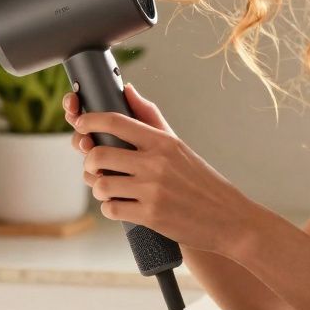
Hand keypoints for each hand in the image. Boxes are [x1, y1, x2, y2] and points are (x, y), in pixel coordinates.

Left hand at [63, 83, 263, 256]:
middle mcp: (156, 163)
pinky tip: (120, 206)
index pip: (116, 121)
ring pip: (101, 185)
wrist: (229, 219)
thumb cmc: (201, 181)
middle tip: (94, 166)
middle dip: (89, 161)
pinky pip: (111, 209)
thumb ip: (150, 117)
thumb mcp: (178, 146)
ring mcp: (152, 191)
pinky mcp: (150, 216)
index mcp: (162, 142)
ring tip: (107, 188)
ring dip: (98, 188)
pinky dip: (110, 208)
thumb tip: (127, 90)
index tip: (80, 123)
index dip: (90, 120)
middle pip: (99, 154)